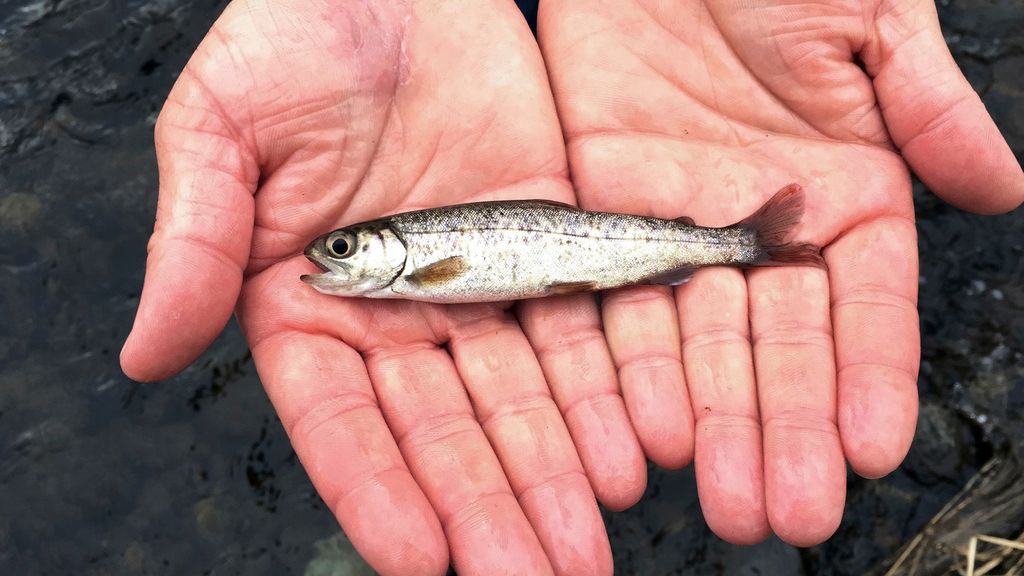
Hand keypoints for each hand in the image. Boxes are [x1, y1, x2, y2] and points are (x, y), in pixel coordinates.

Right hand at [120, 1, 647, 573]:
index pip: (340, 420)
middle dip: (487, 507)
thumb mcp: (222, 128)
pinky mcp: (543, 251)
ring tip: (586, 545)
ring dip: (553, 475)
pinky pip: (577, 331)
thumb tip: (143, 353)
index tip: (421, 559)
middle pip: (444, 431)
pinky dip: (602, 393)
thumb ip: (194, 242)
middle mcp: (395, 316)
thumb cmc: (297, 34)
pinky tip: (629, 452)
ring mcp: (474, 289)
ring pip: (519, 400)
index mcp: (306, 304)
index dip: (378, 489)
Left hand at [538, 0, 1022, 545]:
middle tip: (787, 507)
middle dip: (782, 428)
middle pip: (777, 349)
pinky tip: (643, 428)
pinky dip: (628, 366)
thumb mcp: (871, 18)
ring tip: (721, 494)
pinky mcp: (604, 221)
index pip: (863, 308)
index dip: (867, 378)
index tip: (872, 447)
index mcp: (846, 197)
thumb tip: (1001, 188)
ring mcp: (681, 233)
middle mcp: (764, 233)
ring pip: (698, 345)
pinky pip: (615, 303)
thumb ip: (927, 105)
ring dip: (710, 423)